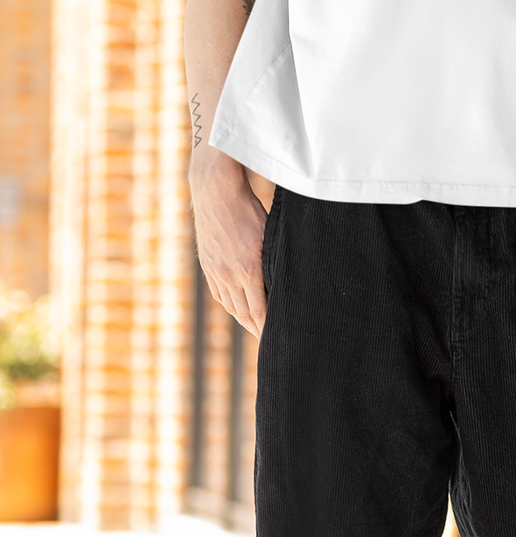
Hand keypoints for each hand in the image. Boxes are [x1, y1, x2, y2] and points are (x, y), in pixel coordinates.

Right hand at [191, 144, 268, 335]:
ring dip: (244, 320)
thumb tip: (285, 282)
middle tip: (271, 344)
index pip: (260, 311)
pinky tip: (239, 309)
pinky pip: (219, 294)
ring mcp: (216, 271)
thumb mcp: (269, 235)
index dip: (268, 328)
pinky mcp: (208, 265)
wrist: (215, 192)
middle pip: (245, 314)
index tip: (279, 339)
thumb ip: (274, 262)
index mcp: (248, 270)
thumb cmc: (249, 210)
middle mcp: (229, 275)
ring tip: (257, 330)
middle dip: (258, 330)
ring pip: (231, 306)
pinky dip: (230, 305)